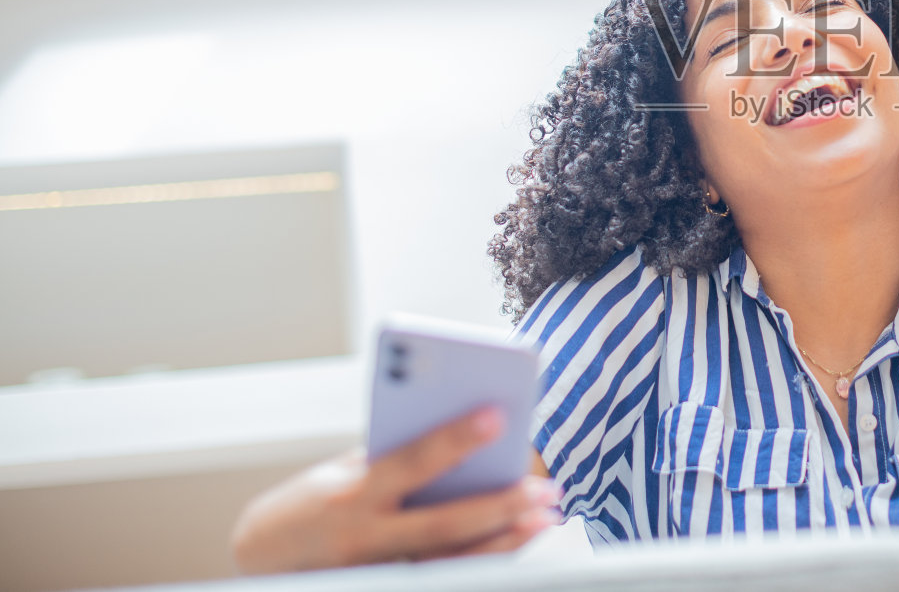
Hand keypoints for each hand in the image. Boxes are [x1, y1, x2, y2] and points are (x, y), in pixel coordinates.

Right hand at [229, 406, 561, 574]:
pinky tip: (516, 544)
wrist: (262, 560)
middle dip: (499, 507)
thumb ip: (396, 460)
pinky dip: (484, 561)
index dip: (454, 439)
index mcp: (353, 494)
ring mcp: (377, 571)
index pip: (411, 461)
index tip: (498, 415)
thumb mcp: (344, 471)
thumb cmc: (312, 502)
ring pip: (451, 562)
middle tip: (544, 490)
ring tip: (545, 519)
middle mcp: (365, 537)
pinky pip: (444, 577)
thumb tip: (460, 447)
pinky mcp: (387, 587)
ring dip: (504, 542)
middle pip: (443, 525)